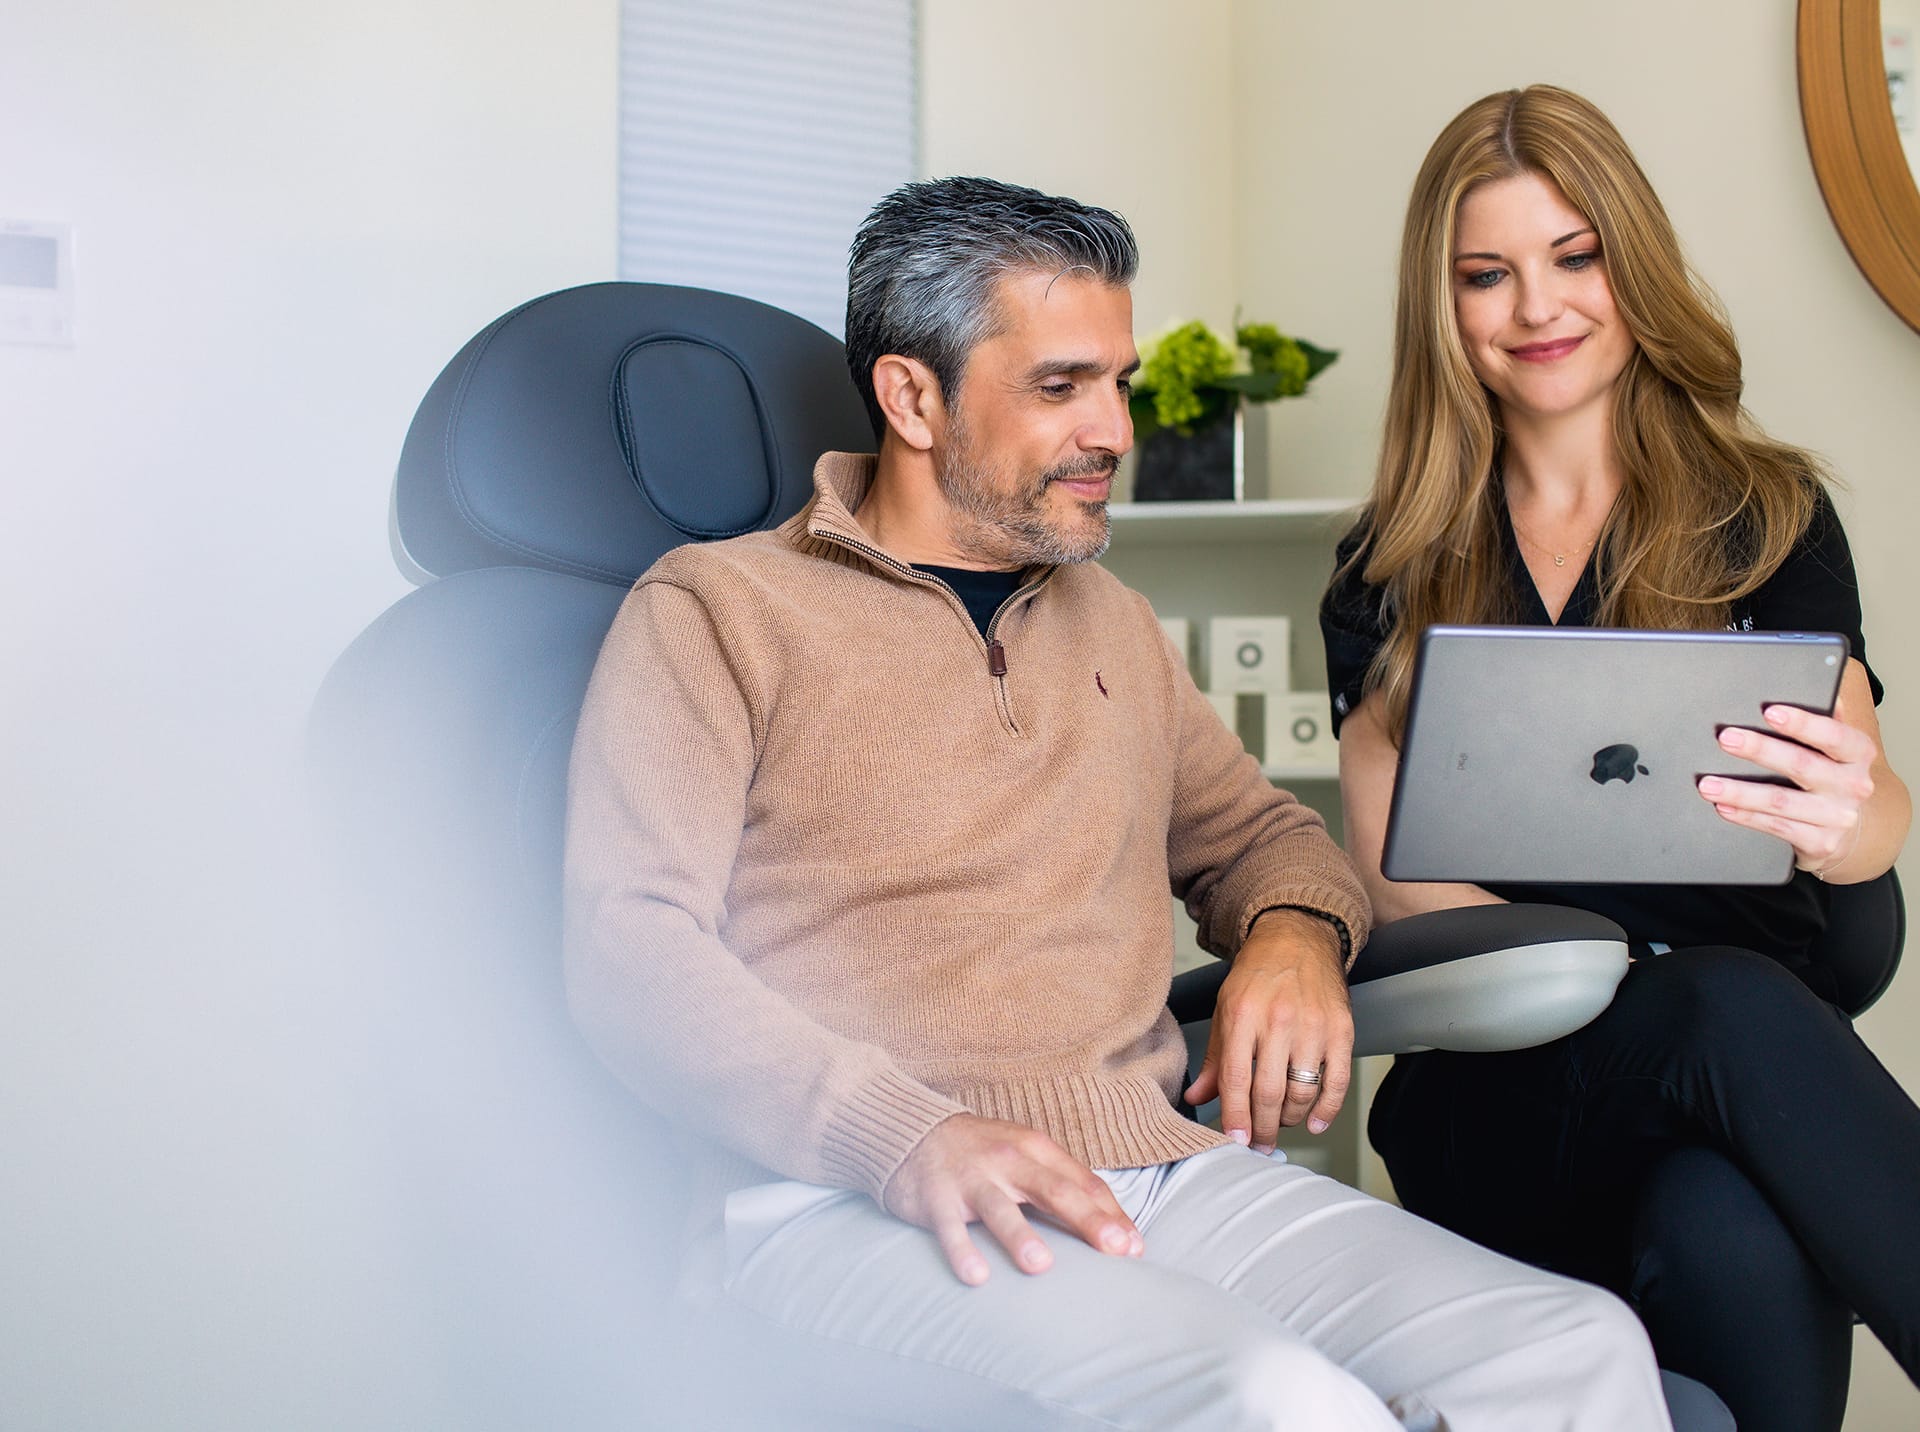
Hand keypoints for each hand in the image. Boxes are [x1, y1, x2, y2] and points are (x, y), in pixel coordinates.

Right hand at [884, 1114, 1143, 1286]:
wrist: (913, 1132)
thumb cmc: (982, 1153)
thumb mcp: (1025, 1156)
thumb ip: (1062, 1185)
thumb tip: (1112, 1225)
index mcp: (1035, 1149)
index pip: (1082, 1183)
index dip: (1111, 1214)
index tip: (1135, 1248)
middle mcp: (1007, 1161)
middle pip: (1054, 1191)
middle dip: (1088, 1221)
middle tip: (1116, 1251)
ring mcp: (971, 1179)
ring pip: (1000, 1209)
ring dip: (1021, 1237)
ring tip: (1042, 1266)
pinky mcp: (936, 1198)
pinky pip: (950, 1228)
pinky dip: (962, 1251)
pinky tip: (977, 1276)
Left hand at [1183, 909, 1352, 1149]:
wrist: (1297, 938)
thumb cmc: (1258, 975)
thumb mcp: (1225, 1009)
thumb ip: (1214, 1058)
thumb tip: (1196, 1097)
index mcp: (1242, 1015)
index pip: (1237, 1078)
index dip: (1235, 1116)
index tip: (1235, 1141)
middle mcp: (1277, 1020)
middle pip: (1269, 1092)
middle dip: (1263, 1127)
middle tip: (1259, 1144)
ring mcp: (1313, 1025)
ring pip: (1302, 1091)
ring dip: (1291, 1119)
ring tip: (1282, 1123)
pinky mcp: (1341, 1029)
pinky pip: (1337, 1080)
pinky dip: (1327, 1108)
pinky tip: (1315, 1121)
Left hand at [1699, 701, 1875, 878]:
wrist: (1852, 829)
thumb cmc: (1834, 776)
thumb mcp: (1839, 748)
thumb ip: (1825, 718)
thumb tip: (1804, 686)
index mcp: (1858, 754)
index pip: (1833, 734)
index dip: (1802, 722)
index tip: (1769, 711)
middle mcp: (1853, 785)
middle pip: (1801, 765)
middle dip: (1760, 750)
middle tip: (1726, 738)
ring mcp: (1837, 816)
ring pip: (1780, 801)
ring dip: (1740, 791)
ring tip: (1708, 783)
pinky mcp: (1820, 842)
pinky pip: (1775, 827)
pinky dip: (1746, 816)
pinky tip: (1723, 807)